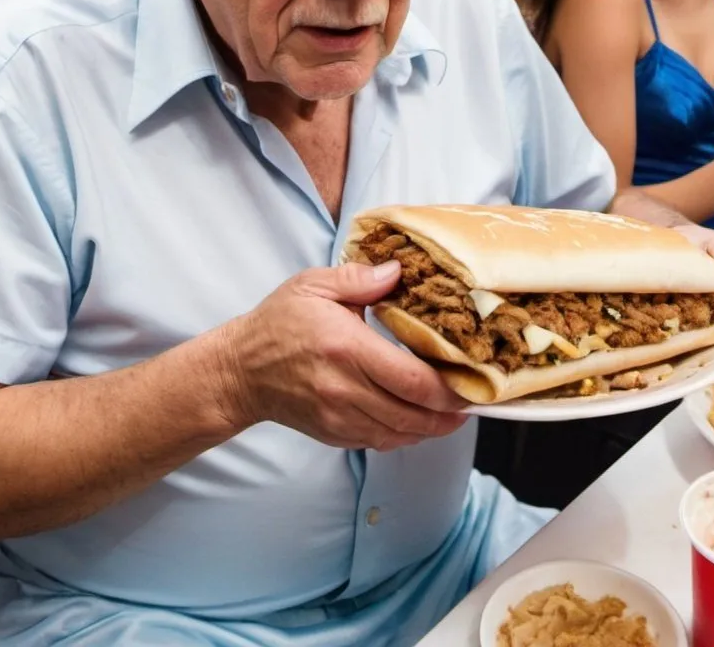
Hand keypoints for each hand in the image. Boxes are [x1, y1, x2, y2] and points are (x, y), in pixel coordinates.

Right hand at [219, 261, 468, 451]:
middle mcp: (345, 389)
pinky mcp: (335, 434)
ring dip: (432, 427)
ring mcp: (339, 417)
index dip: (449, 389)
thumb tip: (398, 272)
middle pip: (414, 413)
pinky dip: (405, 434)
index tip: (470, 380)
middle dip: (451, 412)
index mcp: (347, 348)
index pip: (412, 379)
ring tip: (452, 412)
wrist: (241, 372)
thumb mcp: (313, 286)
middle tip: (472, 399)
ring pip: (401, 433)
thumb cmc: (279, 324)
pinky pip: (381, 442)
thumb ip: (359, 278)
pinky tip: (417, 419)